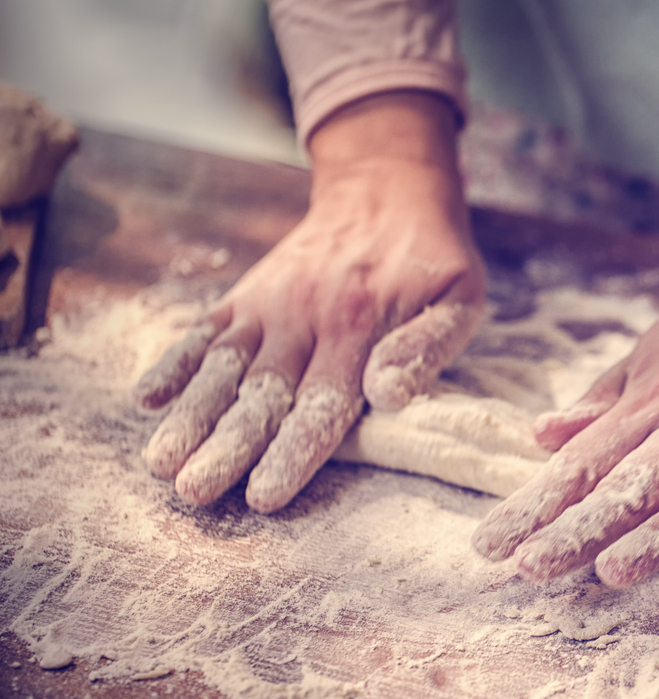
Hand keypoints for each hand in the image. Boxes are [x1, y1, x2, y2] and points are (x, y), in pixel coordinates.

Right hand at [136, 92, 485, 511]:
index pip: (321, 404)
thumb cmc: (432, 261)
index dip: (292, 453)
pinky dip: (175, 361)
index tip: (264, 495)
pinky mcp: (247, 294)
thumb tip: (388, 394)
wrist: (387, 188)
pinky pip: (206, 330)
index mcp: (358, 329)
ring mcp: (269, 306)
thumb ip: (426, 347)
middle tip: (195, 493)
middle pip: (261, 395)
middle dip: (226, 447)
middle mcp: (304, 320)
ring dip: (191, 416)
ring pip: (224, 368)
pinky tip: (146, 398)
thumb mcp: (458, 298)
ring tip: (160, 463)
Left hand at [472, 210, 658, 585]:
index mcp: (651, 406)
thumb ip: (603, 400)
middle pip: (632, 488)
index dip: (536, 505)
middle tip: (532, 568)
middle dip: (580, 530)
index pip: (584, 464)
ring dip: (658, 537)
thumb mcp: (654, 352)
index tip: (492, 545)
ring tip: (614, 572)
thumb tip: (540, 434)